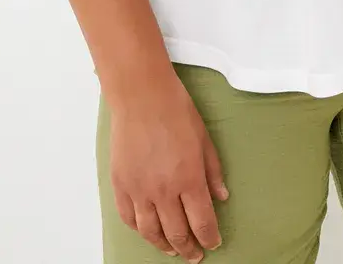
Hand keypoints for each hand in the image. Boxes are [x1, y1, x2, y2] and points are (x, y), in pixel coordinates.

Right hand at [108, 73, 228, 260]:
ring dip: (164, 245)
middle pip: (178, 234)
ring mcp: (140, 189)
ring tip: (172, 249)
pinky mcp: (121, 183)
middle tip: (195, 255)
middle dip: (189, 249)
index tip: (213, 243)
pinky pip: (129, 217)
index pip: (202, 223)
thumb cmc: (175, 110)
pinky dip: (139, 229)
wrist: (141, 95)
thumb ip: (213, 171)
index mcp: (189, 179)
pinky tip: (147, 230)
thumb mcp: (204, 138)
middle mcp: (164, 190)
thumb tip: (221, 196)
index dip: (209, 239)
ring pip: (151, 232)